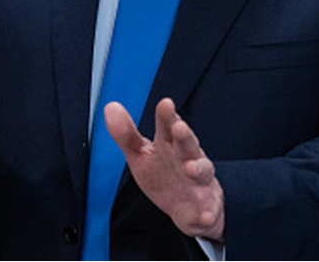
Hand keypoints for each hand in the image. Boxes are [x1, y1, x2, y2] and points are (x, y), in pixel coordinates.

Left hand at [105, 97, 224, 240]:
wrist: (187, 208)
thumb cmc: (163, 174)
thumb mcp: (140, 154)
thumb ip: (126, 134)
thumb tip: (110, 107)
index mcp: (170, 145)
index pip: (168, 126)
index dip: (166, 116)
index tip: (165, 104)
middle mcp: (188, 158)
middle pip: (188, 144)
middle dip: (184, 136)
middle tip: (179, 127)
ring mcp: (200, 182)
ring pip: (203, 171)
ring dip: (199, 168)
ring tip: (191, 168)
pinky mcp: (206, 206)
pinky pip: (208, 210)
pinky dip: (207, 213)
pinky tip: (204, 215)